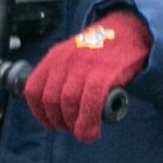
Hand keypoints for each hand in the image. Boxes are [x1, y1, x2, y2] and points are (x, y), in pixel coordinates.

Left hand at [23, 11, 151, 141]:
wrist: (129, 31)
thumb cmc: (100, 49)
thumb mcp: (73, 55)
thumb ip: (61, 76)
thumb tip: (53, 107)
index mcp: (54, 57)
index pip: (33, 89)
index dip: (38, 112)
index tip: (49, 123)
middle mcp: (65, 60)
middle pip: (51, 100)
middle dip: (58, 121)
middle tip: (70, 127)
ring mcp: (84, 65)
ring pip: (68, 102)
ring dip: (73, 124)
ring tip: (82, 130)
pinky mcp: (105, 72)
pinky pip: (90, 102)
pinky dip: (88, 122)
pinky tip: (91, 131)